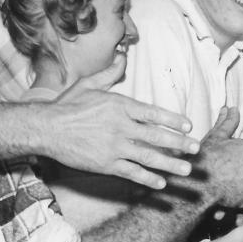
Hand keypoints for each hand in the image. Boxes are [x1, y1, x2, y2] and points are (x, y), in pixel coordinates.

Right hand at [46, 68, 200, 188]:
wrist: (46, 129)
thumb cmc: (66, 106)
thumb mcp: (88, 84)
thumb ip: (109, 74)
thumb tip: (122, 57)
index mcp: (120, 106)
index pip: (154, 113)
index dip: (173, 120)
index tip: (188, 125)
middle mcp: (121, 127)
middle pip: (157, 136)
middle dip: (179, 144)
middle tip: (196, 149)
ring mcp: (114, 147)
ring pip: (148, 157)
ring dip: (170, 164)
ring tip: (186, 170)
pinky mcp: (105, 164)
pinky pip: (131, 172)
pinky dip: (147, 178)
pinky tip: (160, 183)